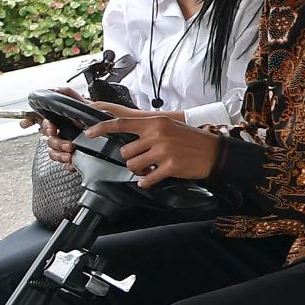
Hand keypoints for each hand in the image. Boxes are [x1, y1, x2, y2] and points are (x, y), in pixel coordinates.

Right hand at [34, 85, 82, 164]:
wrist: (105, 129)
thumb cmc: (89, 116)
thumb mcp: (81, 103)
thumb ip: (69, 94)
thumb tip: (58, 89)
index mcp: (58, 122)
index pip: (44, 123)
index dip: (45, 127)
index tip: (52, 129)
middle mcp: (58, 134)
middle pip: (50, 140)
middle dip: (57, 143)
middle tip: (68, 144)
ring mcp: (62, 145)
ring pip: (53, 152)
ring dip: (60, 155)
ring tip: (70, 154)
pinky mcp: (69, 155)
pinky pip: (63, 162)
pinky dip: (66, 164)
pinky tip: (72, 163)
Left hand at [85, 105, 222, 188]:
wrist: (216, 152)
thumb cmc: (193, 139)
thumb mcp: (171, 126)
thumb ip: (150, 130)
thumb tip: (130, 138)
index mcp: (156, 123)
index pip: (122, 123)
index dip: (102, 128)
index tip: (89, 133)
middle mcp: (157, 135)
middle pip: (125, 150)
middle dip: (131, 158)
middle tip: (144, 159)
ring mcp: (163, 151)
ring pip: (133, 165)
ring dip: (139, 170)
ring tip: (150, 168)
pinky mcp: (169, 167)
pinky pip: (147, 179)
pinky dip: (147, 181)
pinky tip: (153, 179)